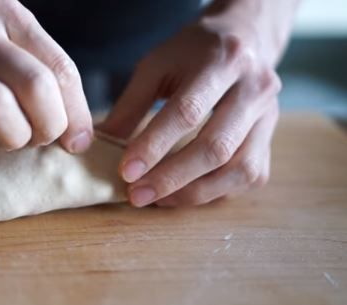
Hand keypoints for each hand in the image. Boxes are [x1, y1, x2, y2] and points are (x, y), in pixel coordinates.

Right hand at [0, 0, 92, 159]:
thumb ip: (40, 70)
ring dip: (15, 137)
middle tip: (42, 137)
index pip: (60, 67)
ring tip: (10, 136)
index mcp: (4, 12)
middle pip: (35, 87)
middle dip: (50, 126)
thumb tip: (77, 133)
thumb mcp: (2, 35)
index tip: (77, 140)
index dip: (78, 113)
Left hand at [99, 1, 293, 206]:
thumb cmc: (192, 54)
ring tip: (158, 199)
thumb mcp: (156, 66)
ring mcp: (269, 117)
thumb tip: (100, 145)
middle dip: (172, 178)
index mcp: (222, 63)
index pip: (187, 112)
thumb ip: (130, 106)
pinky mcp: (270, 139)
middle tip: (137, 195)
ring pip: (239, 170)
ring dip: (195, 192)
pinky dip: (216, 192)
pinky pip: (249, 177)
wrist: (243, 39)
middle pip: (216, 147)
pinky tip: (185, 192)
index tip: (126, 171)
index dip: (154, 146)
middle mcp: (255, 90)